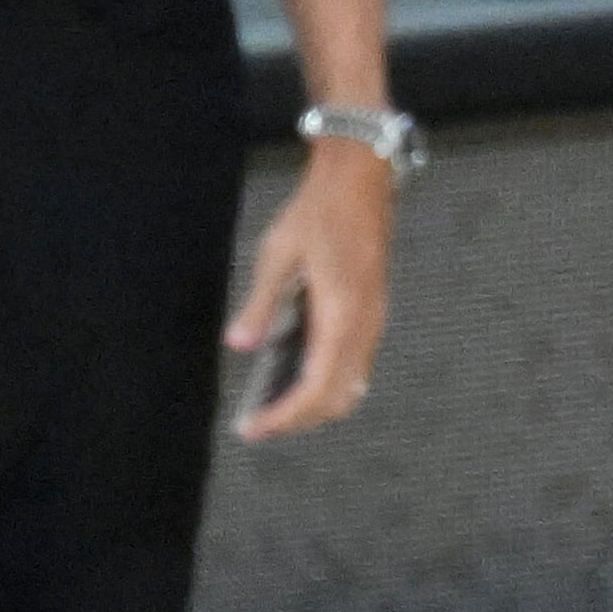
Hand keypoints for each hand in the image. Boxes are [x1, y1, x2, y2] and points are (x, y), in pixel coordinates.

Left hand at [225, 140, 394, 440]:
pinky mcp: (371, 315)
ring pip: (351, 386)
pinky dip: (326, 384)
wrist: (360, 183)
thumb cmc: (317, 213)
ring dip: (314, 404)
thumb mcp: (277, 254)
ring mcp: (373, 322)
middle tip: (257, 426)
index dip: (286, 416)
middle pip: (338, 397)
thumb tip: (239, 345)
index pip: (317, 388)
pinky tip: (294, 378)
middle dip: (299, 420)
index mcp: (341, 313)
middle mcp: (364, 325)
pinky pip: (354, 366)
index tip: (254, 428)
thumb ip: (260, 304)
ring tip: (272, 407)